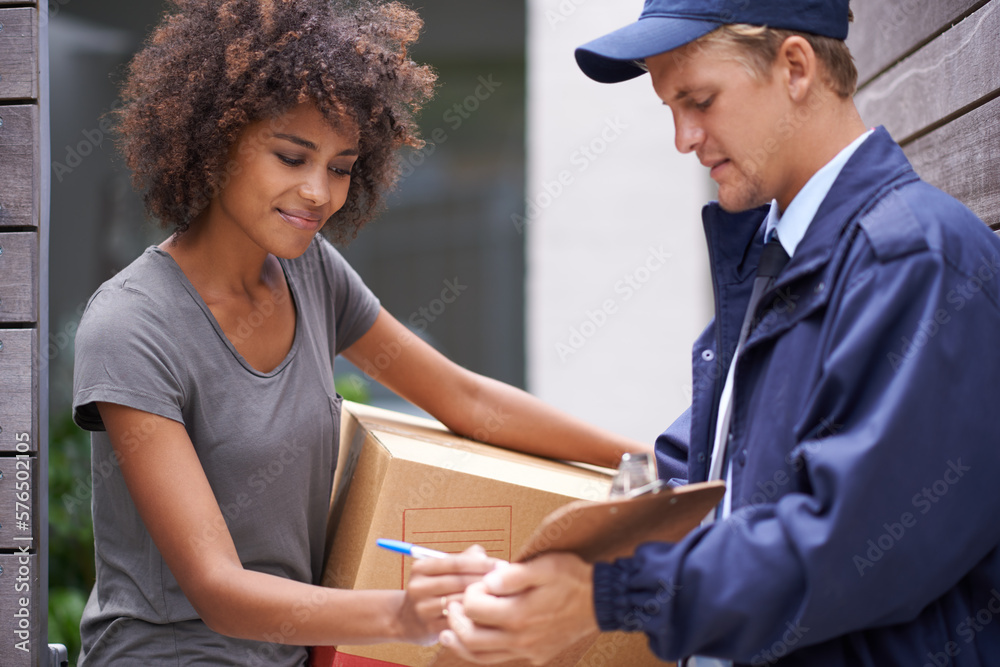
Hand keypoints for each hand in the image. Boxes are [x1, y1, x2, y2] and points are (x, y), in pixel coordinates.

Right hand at [397, 545, 502, 643]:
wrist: (407, 620)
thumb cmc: (434, 589)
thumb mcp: (440, 570)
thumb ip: (464, 558)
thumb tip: (484, 556)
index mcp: (421, 567)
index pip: (456, 563)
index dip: (481, 563)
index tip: (502, 565)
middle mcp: (418, 587)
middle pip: (459, 582)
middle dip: (485, 580)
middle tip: (508, 582)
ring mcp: (422, 609)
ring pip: (460, 602)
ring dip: (483, 600)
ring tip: (503, 597)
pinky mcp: (429, 628)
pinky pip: (458, 621)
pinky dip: (475, 617)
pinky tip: (490, 614)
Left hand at [439, 553, 598, 664]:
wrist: (599, 602)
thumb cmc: (572, 579)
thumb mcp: (544, 566)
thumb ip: (513, 574)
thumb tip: (489, 580)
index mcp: (519, 613)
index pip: (474, 607)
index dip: (470, 592)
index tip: (479, 582)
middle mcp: (520, 638)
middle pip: (470, 637)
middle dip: (455, 619)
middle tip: (452, 605)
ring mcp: (526, 650)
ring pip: (480, 656)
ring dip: (460, 643)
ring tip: (447, 632)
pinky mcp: (533, 655)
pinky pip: (497, 659)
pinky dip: (479, 652)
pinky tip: (472, 642)